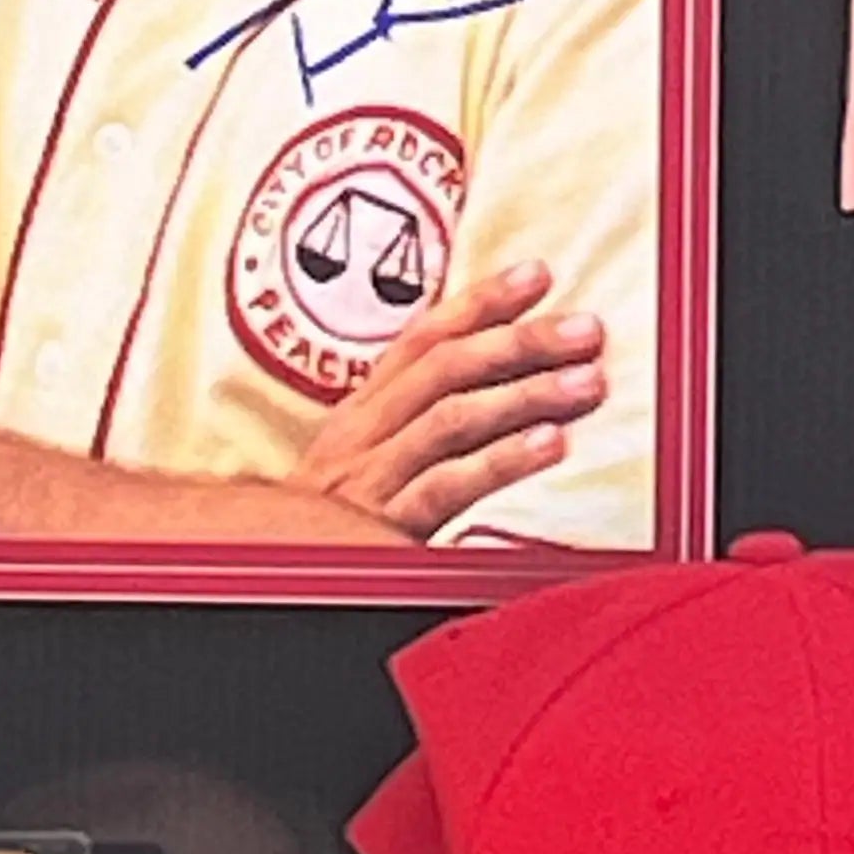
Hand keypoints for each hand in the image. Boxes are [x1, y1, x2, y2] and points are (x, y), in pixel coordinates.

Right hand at [292, 261, 604, 536]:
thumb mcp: (363, 461)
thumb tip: (498, 374)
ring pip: (450, 419)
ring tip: (585, 382)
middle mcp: (363, 435)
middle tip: (585, 329)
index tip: (537, 275)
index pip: (423, 339)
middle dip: (520, 341)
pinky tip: (548, 445)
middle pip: (445, 369)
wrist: (268, 579)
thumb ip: (416, 419)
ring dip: (525, 395)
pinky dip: (501, 462)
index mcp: (361, 412)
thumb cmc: (332, 522)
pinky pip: (445, 487)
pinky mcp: (383, 529)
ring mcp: (371, 479)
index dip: (480, 302)